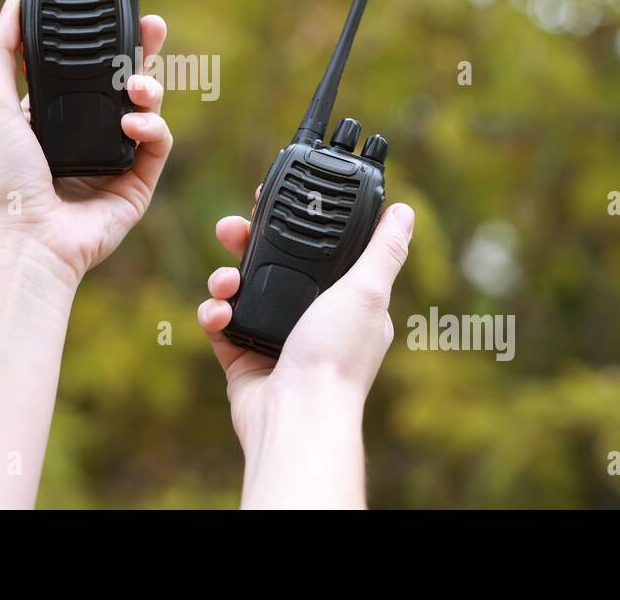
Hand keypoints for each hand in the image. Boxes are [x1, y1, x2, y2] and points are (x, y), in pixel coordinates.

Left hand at [0, 0, 172, 283]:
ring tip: (134, 87)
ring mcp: (114, 159)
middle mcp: (85, 134)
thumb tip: (11, 5)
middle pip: (124, 82)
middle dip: (142, 53)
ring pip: (148, 108)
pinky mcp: (137, 184)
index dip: (105, 41)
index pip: (86, 69)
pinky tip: (132, 123)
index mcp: (51, 115)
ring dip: (148, 88)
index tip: (117, 14)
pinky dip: (152, 126)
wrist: (25, 237)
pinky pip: (158, 143)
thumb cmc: (1, 178)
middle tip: (153, 27)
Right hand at [196, 196, 414, 507]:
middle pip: (272, 264)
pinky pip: (221, 323)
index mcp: (344, 302)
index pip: (318, 251)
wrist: (297, 417)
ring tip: (225, 281)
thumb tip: (404, 211)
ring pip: (242, 289)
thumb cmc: (336, 358)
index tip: (272, 202)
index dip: (295, 224)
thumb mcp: (368, 292)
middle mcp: (310, 318)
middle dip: (248, 243)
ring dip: (226, 277)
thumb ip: (384, 250)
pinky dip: (215, 314)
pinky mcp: (243, 357)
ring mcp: (275, 337)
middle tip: (232, 228)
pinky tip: (219, 314)